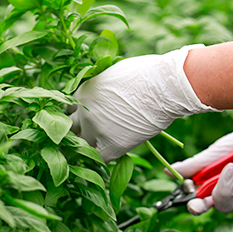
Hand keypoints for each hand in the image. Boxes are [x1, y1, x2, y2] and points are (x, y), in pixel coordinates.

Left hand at [70, 45, 218, 161]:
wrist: (163, 85)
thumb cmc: (145, 73)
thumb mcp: (112, 73)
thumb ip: (100, 86)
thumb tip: (102, 92)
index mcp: (82, 92)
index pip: (69, 110)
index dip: (78, 114)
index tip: (87, 118)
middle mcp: (83, 112)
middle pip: (71, 128)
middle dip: (78, 131)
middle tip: (89, 134)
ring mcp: (96, 130)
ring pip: (82, 145)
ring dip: (89, 146)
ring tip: (100, 145)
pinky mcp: (112, 145)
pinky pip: (100, 158)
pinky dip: (103, 157)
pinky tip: (112, 152)